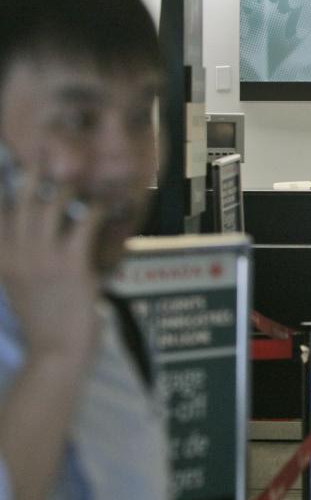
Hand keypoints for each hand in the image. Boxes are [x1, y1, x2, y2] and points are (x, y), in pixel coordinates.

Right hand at [0, 160, 103, 355]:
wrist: (56, 354)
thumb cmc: (47, 319)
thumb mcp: (21, 284)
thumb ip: (23, 255)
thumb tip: (41, 228)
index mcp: (1, 257)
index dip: (3, 183)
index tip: (10, 158)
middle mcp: (16, 253)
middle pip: (22, 198)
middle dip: (36, 168)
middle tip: (50, 145)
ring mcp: (42, 257)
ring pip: (52, 203)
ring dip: (72, 182)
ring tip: (86, 168)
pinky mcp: (71, 264)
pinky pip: (85, 222)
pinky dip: (100, 207)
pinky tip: (111, 201)